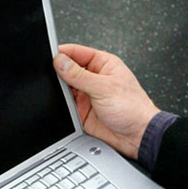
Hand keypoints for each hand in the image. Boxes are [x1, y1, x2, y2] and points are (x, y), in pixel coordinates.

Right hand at [54, 44, 160, 159]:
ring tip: (58, 93)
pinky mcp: (82, 111)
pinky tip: (61, 106)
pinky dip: (60, 106)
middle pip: (68, 70)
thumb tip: (60, 62)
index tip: (49, 56)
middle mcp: (94, 78)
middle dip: (58, 73)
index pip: (77, 52)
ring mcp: (87, 95)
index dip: (62, 53)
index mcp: (103, 64)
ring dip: (59, 91)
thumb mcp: (104, 87)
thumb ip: (79, 75)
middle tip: (51, 76)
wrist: (137, 136)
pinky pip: (65, 106)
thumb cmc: (133, 109)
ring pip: (65, 88)